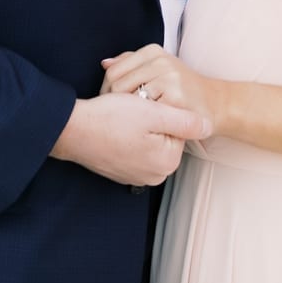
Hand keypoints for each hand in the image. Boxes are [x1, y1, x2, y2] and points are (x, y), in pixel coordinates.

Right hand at [50, 92, 210, 186]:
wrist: (72, 130)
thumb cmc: (110, 118)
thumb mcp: (153, 113)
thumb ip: (186, 121)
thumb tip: (209, 126)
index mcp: (167, 163)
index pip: (179, 128)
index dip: (162, 110)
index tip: (143, 106)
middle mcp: (154, 176)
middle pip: (165, 136)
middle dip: (152, 120)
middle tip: (131, 111)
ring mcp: (136, 176)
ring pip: (149, 140)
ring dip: (139, 127)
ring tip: (120, 119)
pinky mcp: (121, 171)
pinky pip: (134, 148)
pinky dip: (127, 136)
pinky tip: (114, 128)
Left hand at [101, 44, 217, 125]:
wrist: (215, 103)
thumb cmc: (181, 89)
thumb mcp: (158, 68)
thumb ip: (131, 63)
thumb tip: (105, 64)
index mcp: (153, 51)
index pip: (113, 71)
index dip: (106, 91)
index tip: (110, 105)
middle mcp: (160, 61)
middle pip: (117, 85)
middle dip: (113, 104)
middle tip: (119, 118)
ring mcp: (168, 79)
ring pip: (129, 100)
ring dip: (126, 115)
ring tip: (131, 123)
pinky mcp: (174, 98)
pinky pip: (145, 113)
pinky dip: (142, 122)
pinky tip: (147, 127)